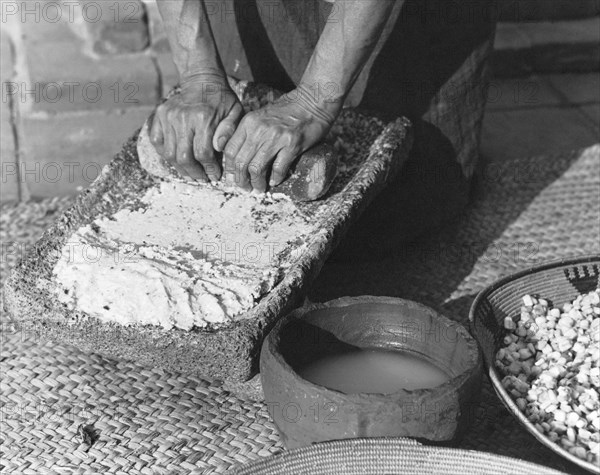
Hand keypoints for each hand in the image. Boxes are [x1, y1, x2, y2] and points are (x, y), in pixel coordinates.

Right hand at [149, 72, 242, 180]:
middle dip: (194, 173)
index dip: (209, 169)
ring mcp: (168, 116)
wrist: (202, 80)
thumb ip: (230, 130)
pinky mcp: (159, 116)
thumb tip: (219, 147)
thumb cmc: (222, 100)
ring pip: (169, 154)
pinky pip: (157, 142)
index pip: (203, 153)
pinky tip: (177, 159)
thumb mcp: (235, 112)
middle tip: (202, 179)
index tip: (215, 176)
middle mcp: (183, 117)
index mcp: (203, 118)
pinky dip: (165, 154)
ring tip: (191, 173)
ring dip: (181, 168)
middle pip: (184, 157)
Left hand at [222, 87, 338, 191]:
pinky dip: (275, 178)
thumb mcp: (261, 116)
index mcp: (248, 122)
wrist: (312, 101)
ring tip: (259, 188)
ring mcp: (276, 137)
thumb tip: (240, 156)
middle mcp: (259, 130)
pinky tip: (275, 182)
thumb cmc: (287, 110)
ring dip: (257, 182)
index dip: (229, 169)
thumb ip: (249, 131)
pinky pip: (279, 168)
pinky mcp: (292, 144)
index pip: (230, 150)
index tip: (233, 178)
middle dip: (241, 180)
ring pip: (257, 168)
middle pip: (241, 162)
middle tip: (245, 188)